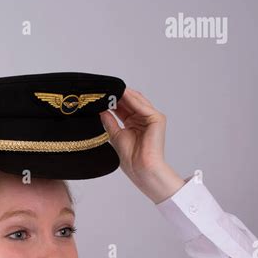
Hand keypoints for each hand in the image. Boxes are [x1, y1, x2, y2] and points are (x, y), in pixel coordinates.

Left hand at [100, 88, 184, 202]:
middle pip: (130, 102)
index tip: (100, 96)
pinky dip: (132, 99)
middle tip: (105, 88)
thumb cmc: (131, 159)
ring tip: (112, 88)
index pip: (122, 108)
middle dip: (118, 95)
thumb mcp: (115, 136)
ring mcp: (151, 118)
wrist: (141, 169)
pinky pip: (142, 106)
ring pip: (137, 101)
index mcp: (133, 124)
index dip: (112, 101)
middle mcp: (143, 119)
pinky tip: (122, 94)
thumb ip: (109, 122)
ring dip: (124, 94)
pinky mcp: (157, 119)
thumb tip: (101, 110)